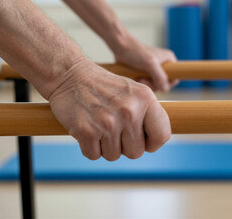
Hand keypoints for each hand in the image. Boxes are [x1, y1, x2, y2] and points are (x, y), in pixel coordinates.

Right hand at [47, 60, 171, 160]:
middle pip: (136, 152)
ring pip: (114, 156)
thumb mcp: (134, 91)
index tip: (143, 141)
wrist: (69, 75)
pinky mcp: (86, 131)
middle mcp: (130, 111)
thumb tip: (157, 141)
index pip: (162, 135)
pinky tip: (87, 129)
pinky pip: (94, 155)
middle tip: (113, 128)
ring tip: (99, 125)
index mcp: (146, 99)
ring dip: (105, 146)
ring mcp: (108, 122)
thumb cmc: (104, 87)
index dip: (152, 143)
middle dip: (124, 146)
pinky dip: (89, 147)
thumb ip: (148, 114)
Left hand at [113, 37, 178, 91]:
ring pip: (155, 85)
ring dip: (147, 84)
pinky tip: (136, 78)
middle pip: (164, 84)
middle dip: (153, 84)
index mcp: (169, 60)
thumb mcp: (150, 64)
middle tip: (142, 80)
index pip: (175, 79)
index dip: (166, 84)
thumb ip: (160, 77)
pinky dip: (142, 83)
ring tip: (138, 78)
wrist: (120, 47)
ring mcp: (154, 69)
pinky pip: (148, 83)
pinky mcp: (146, 72)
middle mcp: (164, 65)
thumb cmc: (135, 52)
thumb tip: (165, 89)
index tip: (155, 82)